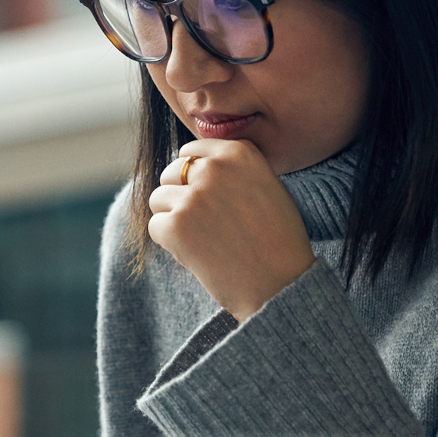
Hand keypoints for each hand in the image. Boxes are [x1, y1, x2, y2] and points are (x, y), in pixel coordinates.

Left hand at [146, 139, 316, 320]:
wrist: (281, 284)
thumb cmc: (278, 241)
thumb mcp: (267, 186)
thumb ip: (233, 170)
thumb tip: (193, 164)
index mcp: (239, 153)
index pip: (192, 151)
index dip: (194, 177)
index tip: (210, 200)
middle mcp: (214, 168)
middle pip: (171, 172)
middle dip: (180, 197)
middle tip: (207, 225)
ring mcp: (193, 196)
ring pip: (158, 198)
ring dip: (173, 219)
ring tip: (204, 239)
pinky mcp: (175, 226)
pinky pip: (156, 226)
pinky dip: (170, 243)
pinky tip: (198, 254)